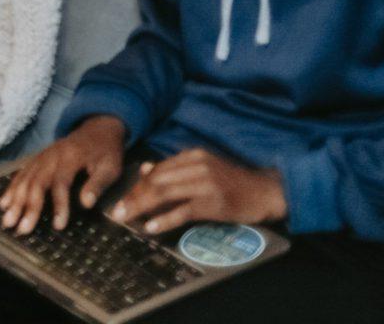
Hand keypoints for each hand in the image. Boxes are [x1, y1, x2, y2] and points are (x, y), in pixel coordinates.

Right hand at [0, 115, 127, 235]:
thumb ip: (97, 184)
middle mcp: (51, 156)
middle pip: (36, 182)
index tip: (59, 225)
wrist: (97, 127)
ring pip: (25, 180)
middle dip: (28, 207)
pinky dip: (11, 190)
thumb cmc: (106, 152)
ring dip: (15, 202)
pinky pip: (21, 175)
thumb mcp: (110, 167)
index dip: (59, 205)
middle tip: (22, 229)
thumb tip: (86, 204)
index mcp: (71, 157)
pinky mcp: (37, 160)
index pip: (61, 182)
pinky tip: (4, 204)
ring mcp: (41, 157)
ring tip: (8, 222)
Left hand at [111, 148, 286, 234]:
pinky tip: (151, 227)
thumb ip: (175, 169)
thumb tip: (146, 169)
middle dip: (134, 197)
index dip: (137, 186)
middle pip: (156, 181)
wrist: (265, 192)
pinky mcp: (213, 202)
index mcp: (192, 156)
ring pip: (165, 193)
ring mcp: (205, 183)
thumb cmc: (233, 183)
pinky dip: (165, 219)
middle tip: (118, 212)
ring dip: (142, 207)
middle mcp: (197, 166)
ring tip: (127, 218)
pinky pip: (183, 211)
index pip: (156, 171)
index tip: (123, 199)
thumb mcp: (203, 169)